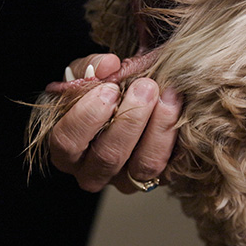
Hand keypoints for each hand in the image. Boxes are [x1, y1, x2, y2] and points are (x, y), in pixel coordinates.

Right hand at [49, 54, 181, 192]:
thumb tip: (108, 65)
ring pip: (143, 165)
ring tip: (168, 94)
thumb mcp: (87, 76)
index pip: (67, 142)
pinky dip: (177, 137)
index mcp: (66, 149)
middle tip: (145, 86)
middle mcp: (91, 172)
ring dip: (159, 127)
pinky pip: (170, 165)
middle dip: (130, 119)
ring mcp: (124, 180)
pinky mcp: (155, 179)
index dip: (88, 116)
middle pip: (108, 156)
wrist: (129, 104)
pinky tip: (179, 110)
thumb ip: (90, 67)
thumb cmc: (100, 92)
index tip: (109, 88)